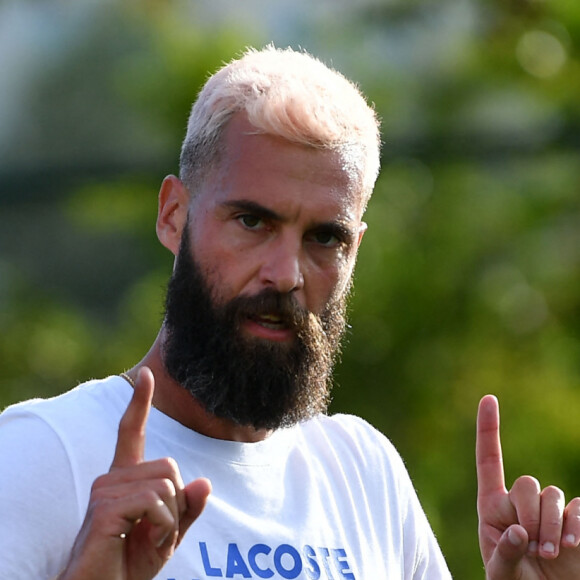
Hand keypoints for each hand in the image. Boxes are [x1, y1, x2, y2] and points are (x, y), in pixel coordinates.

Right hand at [60, 367, 211, 579]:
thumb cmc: (131, 564)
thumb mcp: (169, 534)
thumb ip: (187, 509)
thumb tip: (204, 482)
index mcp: (125, 478)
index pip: (131, 431)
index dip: (139, 402)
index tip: (146, 374)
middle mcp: (112, 478)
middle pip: (170, 466)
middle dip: (177, 503)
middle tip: (158, 531)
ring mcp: (106, 491)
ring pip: (167, 484)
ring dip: (170, 519)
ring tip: (149, 539)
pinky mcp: (105, 509)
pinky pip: (157, 503)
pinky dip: (164, 527)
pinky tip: (146, 542)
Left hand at [476, 394, 579, 578]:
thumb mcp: (500, 576)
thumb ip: (504, 555)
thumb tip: (518, 532)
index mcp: (492, 507)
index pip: (489, 461)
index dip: (488, 429)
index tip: (488, 398)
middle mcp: (521, 504)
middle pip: (527, 483)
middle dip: (530, 513)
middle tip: (533, 546)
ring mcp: (550, 513)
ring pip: (554, 495)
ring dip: (553, 523)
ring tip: (548, 554)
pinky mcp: (578, 525)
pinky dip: (577, 526)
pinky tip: (571, 546)